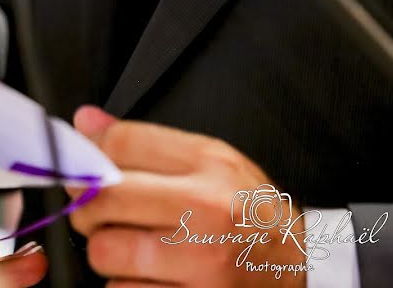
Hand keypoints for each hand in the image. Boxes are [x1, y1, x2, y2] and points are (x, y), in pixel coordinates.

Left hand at [69, 106, 306, 286]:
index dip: (89, 155)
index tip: (86, 168)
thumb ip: (146, 142)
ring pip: (105, 252)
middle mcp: (207, 211)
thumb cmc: (251, 213)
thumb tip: (86, 122)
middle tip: (99, 213)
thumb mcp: (211, 161)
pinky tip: (150, 277)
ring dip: (107, 253)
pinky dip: (126, 286)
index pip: (122, 144)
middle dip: (88, 207)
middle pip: (103, 198)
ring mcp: (202, 263)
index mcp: (210, 165)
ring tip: (130, 248)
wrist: (306, 269)